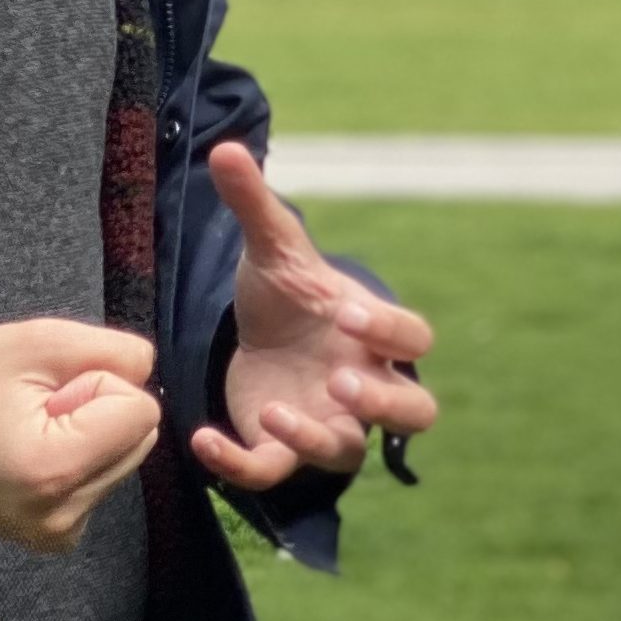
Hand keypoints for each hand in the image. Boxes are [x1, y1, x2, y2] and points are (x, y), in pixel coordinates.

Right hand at [0, 319, 160, 553]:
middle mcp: (64, 517)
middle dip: (100, 408)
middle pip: (140, 436)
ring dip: (91, 432)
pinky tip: (28, 452)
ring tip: (26, 428)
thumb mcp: (35, 342)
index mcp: (56, 470)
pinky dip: (79, 457)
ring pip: (125, 456)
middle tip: (35, 408)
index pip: (141, 410)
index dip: (97, 384)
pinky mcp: (56, 538)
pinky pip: (103, 478)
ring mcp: (60, 535)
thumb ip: (111, 350)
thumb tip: (149, 373)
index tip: (44, 392)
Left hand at [199, 142, 437, 492]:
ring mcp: (329, 423)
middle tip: (341, 381)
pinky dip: (243, 465)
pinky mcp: (283, 451)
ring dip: (318, 438)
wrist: (256, 340)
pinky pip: (276, 472)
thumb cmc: (287, 295)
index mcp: (374, 333)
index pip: (413, 339)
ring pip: (349, 453)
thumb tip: (225, 148)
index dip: (389, 331)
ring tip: (274, 410)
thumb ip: (256, 204)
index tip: (344, 314)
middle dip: (385, 403)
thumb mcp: (271, 249)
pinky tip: (205, 438)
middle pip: (415, 411)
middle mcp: (365, 384)